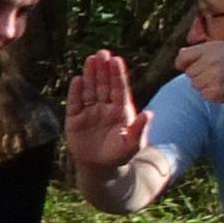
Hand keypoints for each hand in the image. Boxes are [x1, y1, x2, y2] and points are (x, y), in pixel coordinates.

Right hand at [65, 49, 142, 172]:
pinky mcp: (74, 120)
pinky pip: (74, 103)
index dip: (117, 75)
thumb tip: (149, 114)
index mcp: (121, 111)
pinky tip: (77, 80)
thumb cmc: (119, 156)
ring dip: (90, 75)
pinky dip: (75, 92)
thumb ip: (139, 129)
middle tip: (101, 53)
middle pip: (104, 85)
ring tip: (90, 60)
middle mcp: (105, 108)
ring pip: (90, 90)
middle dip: (103, 69)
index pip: (119, 89)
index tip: (116, 60)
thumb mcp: (133, 144)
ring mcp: (90, 113)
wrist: (100, 169)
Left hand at [179, 36, 223, 107]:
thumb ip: (202, 51)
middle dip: (199, 74)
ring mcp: (213, 77)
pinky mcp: (215, 92)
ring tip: (223, 80)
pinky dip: (211, 93)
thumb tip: (180, 54)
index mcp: (212, 48)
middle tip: (218, 73)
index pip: (183, 56)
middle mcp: (211, 61)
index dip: (183, 63)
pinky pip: (202, 94)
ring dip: (204, 84)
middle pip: (189, 72)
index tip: (186, 66)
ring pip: (194, 84)